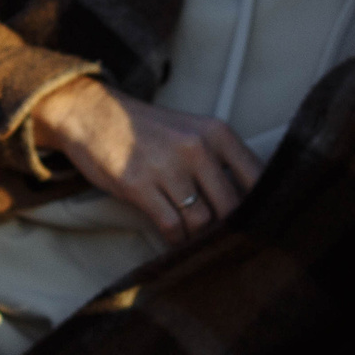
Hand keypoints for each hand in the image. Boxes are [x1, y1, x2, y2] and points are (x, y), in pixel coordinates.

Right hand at [30, 78, 263, 244]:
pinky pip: (171, 227)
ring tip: (195, 238)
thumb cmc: (147, 129)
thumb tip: (248, 204)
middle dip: (228, 229)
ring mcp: (167, 167)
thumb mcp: (192, 131)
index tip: (257, 223)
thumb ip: (220, 161)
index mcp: (217, 133)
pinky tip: (175, 239)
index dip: (261, 207)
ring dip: (199, 237)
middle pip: (231, 207)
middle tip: (223, 240)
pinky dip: (176, 240)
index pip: (257, 177)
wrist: (93, 114)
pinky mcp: (138, 185)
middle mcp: (197, 147)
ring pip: (202, 221)